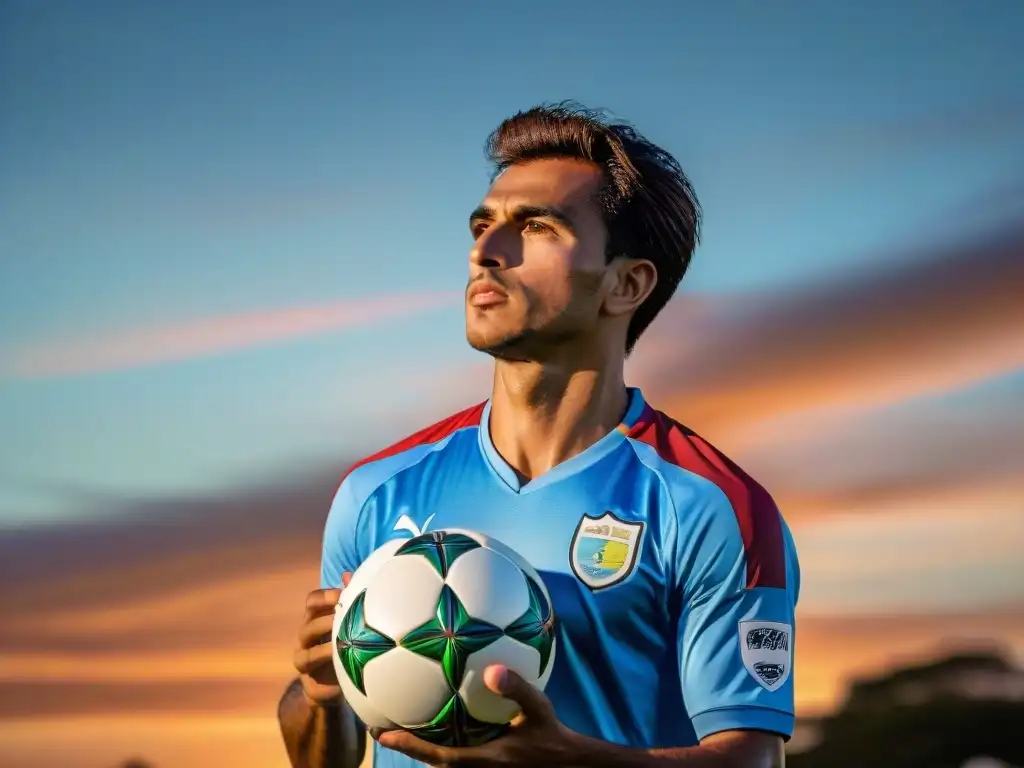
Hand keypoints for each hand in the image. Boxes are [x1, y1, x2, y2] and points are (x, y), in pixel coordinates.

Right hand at [292, 573, 350, 706]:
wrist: (334, 684)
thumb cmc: (344, 644)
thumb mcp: (348, 623)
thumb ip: (349, 600)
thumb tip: (349, 575)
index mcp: (314, 620)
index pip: (311, 602)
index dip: (325, 597)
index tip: (343, 596)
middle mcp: (305, 641)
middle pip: (307, 628)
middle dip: (324, 624)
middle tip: (342, 622)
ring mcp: (304, 665)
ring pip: (305, 658)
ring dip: (322, 653)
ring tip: (339, 650)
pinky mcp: (311, 689)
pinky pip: (315, 689)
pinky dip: (327, 688)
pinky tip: (342, 685)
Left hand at [373, 665, 580, 766]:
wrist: (567, 764)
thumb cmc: (552, 736)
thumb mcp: (539, 709)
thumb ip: (516, 690)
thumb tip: (492, 670)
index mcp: (484, 759)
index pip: (439, 756)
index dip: (409, 747)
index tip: (382, 735)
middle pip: (432, 763)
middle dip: (405, 748)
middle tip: (379, 728)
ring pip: (442, 762)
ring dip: (420, 747)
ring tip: (397, 725)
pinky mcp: (486, 765)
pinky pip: (455, 757)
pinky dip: (439, 744)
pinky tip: (435, 722)